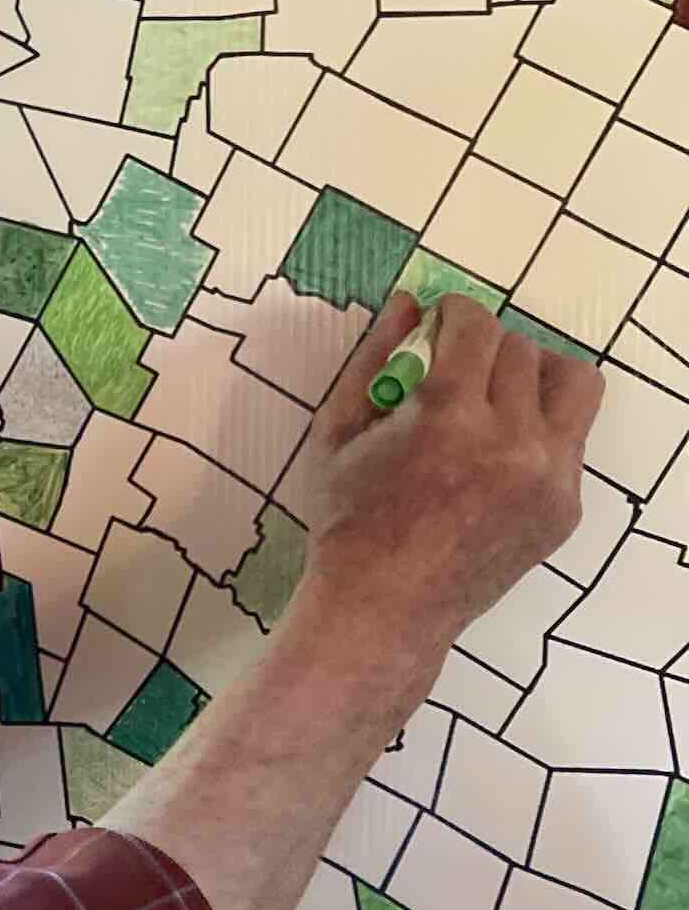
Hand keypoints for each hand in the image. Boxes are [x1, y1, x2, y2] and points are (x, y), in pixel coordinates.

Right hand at [295, 292, 602, 719]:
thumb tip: (409, 302)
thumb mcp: (338, 429)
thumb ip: (375, 357)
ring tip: (497, 398)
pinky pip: (570, 438)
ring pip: (571, 383)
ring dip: (533, 376)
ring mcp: (549, 478)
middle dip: (483, 348)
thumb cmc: (347, 518)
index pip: (477, 325)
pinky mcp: (566, 507)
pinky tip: (496, 457)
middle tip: (452, 374)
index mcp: (449, 416)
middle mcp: (512, 442)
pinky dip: (537, 430)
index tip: (438, 326)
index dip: (453, 314)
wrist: (384, 607)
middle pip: (522, 349)